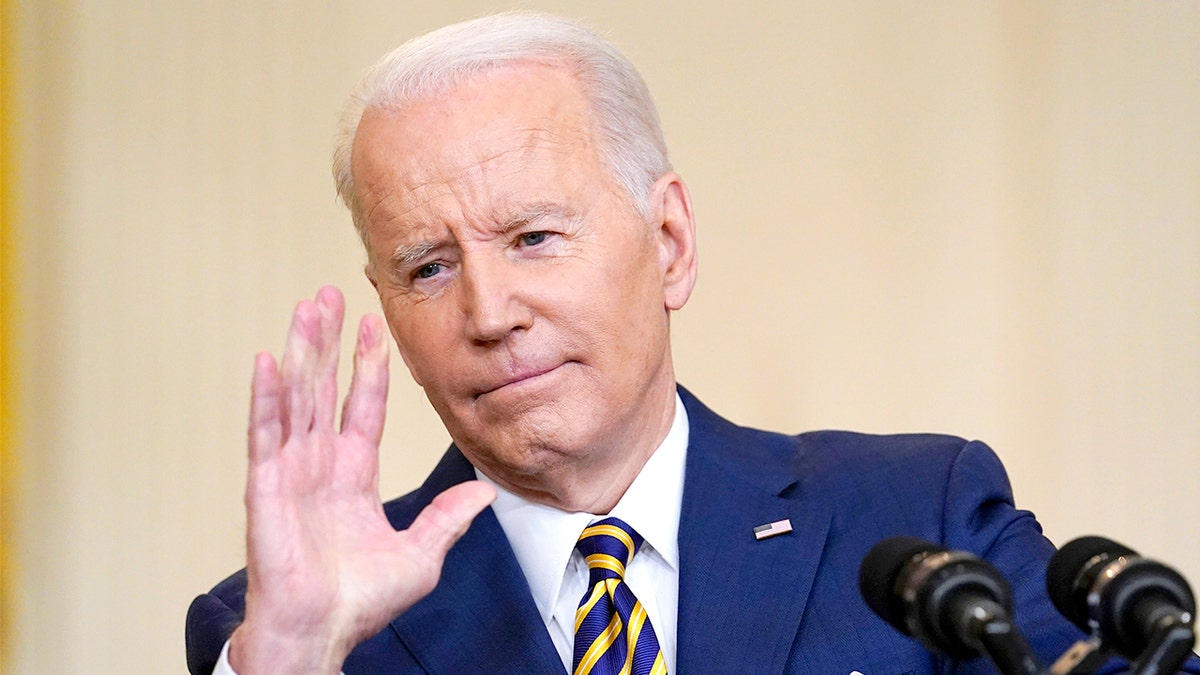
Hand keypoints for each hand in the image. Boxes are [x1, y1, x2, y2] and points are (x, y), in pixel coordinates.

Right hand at [228, 286, 494, 673]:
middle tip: (331, 295)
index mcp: (353, 475)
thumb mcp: (421, 553)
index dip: (369, 365)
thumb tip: (485, 491)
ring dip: (301, 352)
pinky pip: (266, 434)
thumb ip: (448, 518)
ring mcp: (291, 472)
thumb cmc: (361, 601)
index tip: (375, 326)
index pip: (363, 406)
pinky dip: (266, 397)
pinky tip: (268, 360)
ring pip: (297, 398)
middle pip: (324, 388)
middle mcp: (320, 465)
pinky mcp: (266, 487)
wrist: (323, 632)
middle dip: (328, 341)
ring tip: (305, 309)